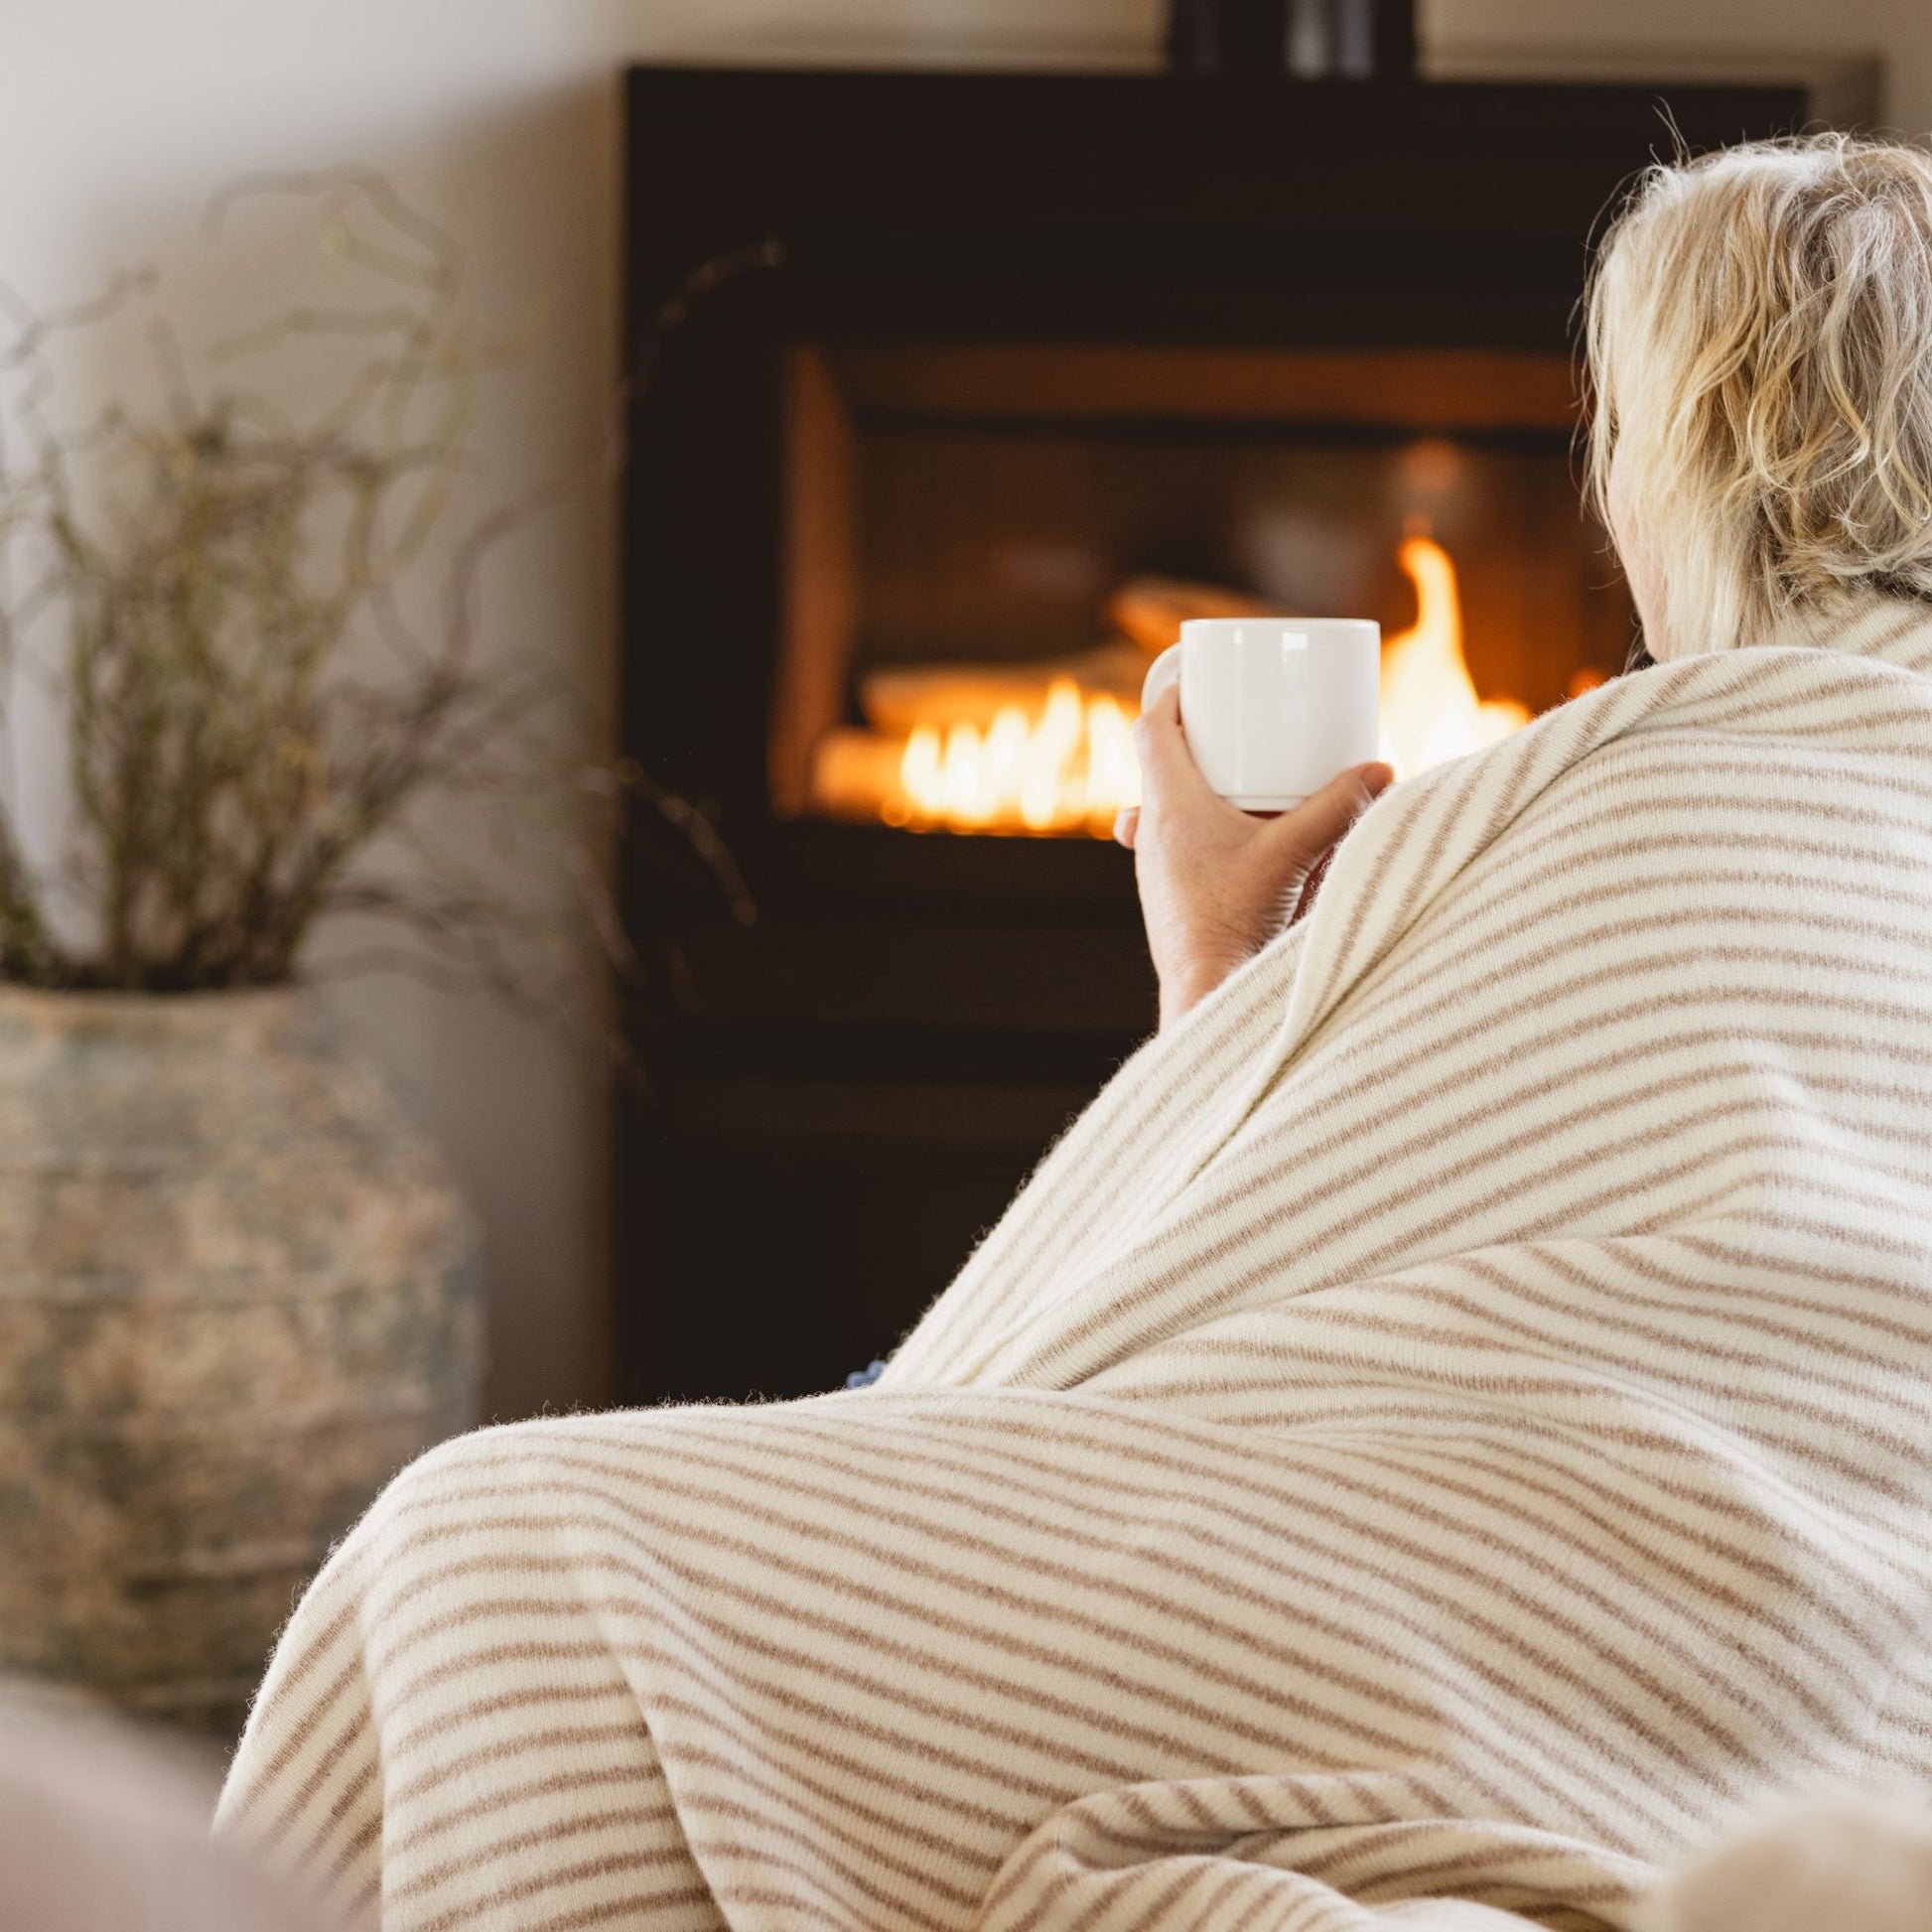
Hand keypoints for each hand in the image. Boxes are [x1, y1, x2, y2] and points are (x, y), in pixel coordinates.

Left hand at [1115, 684, 1393, 1030]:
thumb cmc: (1237, 920)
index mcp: (1169, 804)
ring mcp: (1153, 866)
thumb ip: (1341, 808)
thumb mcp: (1296, 854)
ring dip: (1191, 789)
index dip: (1172, 698)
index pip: (1150, 729)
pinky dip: (1197, 832)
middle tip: (1230, 729)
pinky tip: (1231, 843)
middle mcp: (1152, 830)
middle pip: (1156, 764)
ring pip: (1161, 808)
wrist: (1206, 990)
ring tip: (1235, 783)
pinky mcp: (1166, 897)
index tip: (1199, 684)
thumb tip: (1386, 768)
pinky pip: (1173, 847)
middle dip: (1192, 742)